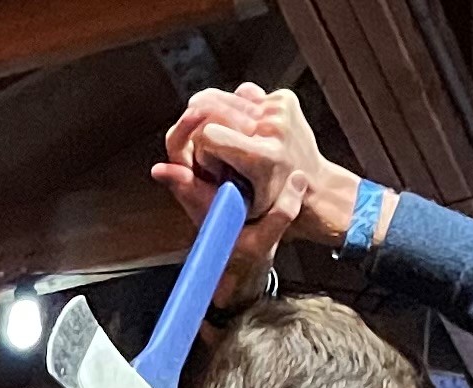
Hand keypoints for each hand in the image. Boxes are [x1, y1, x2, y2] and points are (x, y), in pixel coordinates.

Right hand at [153, 85, 356, 250]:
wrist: (314, 188)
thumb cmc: (267, 206)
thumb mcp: (226, 207)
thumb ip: (190, 189)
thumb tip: (157, 169)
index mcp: (262, 158)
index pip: (207, 134)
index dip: (201, 149)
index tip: (213, 166)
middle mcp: (273, 129)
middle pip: (213, 108)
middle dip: (203, 127)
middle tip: (214, 150)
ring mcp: (281, 110)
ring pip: (227, 96)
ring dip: (217, 115)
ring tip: (229, 141)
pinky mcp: (286, 99)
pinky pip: (246, 94)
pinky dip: (238, 109)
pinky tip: (246, 130)